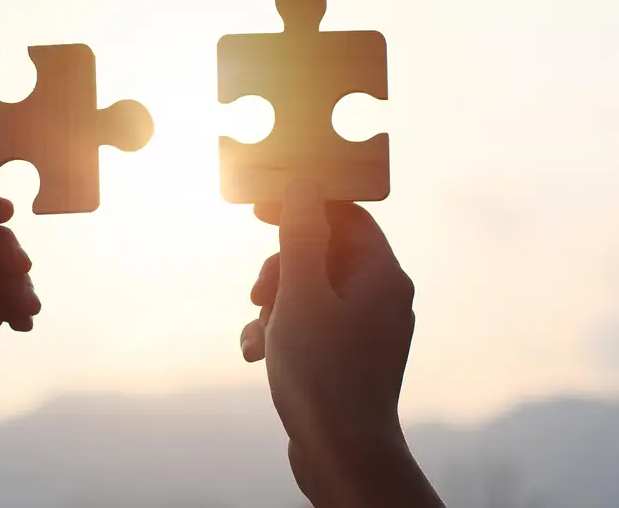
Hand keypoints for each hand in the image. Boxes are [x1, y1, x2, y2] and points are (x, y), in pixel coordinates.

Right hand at [239, 179, 441, 507]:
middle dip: (280, 268)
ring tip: (259, 334)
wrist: (342, 453)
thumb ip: (301, 235)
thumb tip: (304, 185)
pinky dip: (281, 330)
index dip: (301, 205)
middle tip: (258, 293)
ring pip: (308, 289)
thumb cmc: (323, 372)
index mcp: (382, 275)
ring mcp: (365, 328)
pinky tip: (257, 354)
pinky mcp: (348, 356)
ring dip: (273, 305)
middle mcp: (381, 296)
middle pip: (321, 252)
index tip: (259, 210)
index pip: (344, 215)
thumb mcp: (300, 293)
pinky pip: (310, 323)